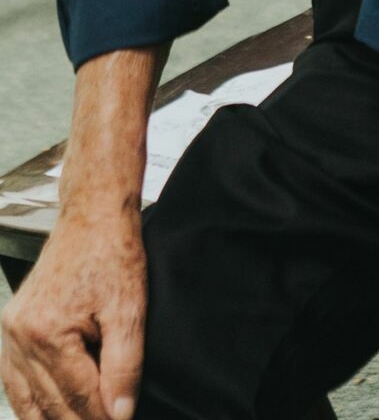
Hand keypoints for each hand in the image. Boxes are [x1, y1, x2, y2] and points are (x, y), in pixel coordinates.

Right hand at [1, 208, 146, 419]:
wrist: (92, 216)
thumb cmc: (112, 254)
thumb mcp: (129, 308)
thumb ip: (125, 366)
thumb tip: (120, 415)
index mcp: (49, 333)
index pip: (79, 398)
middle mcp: (22, 337)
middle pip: (52, 404)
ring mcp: (11, 334)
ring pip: (28, 400)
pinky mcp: (12, 327)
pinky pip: (14, 381)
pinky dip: (30, 404)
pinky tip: (47, 417)